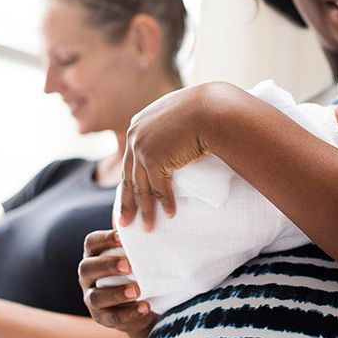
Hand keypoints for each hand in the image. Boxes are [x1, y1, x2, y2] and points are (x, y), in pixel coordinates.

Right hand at [78, 230, 157, 337]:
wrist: (142, 304)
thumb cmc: (138, 272)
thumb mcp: (137, 258)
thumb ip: (138, 245)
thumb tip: (154, 222)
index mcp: (95, 257)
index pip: (91, 243)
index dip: (104, 239)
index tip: (122, 237)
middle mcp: (87, 277)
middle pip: (87, 268)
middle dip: (107, 266)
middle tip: (130, 266)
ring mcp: (91, 298)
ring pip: (96, 297)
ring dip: (116, 293)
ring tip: (137, 291)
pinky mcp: (101, 317)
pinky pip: (112, 317)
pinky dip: (129, 313)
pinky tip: (145, 307)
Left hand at [119, 85, 212, 229]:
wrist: (212, 109)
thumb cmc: (203, 110)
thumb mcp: (179, 115)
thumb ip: (170, 128)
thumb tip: (177, 141)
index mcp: (138, 125)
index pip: (130, 160)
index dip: (129, 181)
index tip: (128, 198)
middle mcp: (135, 136)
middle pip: (129, 177)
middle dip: (127, 203)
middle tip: (125, 222)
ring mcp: (142, 148)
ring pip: (141, 187)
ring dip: (145, 211)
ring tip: (147, 228)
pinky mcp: (154, 160)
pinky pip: (159, 188)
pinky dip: (165, 204)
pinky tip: (170, 215)